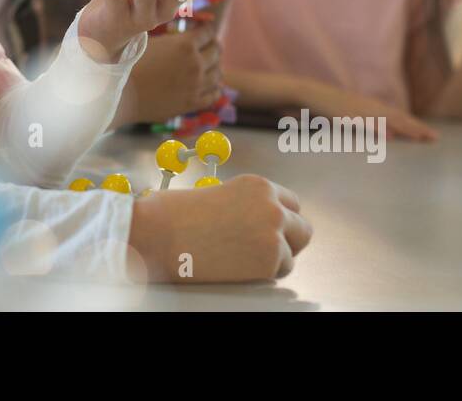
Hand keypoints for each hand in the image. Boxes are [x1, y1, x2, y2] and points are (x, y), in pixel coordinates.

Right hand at [119, 21, 222, 123]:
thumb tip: (181, 32)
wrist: (122, 94)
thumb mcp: (150, 41)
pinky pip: (214, 94)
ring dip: (214, 66)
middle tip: (207, 46)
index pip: (208, 32)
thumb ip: (170, 37)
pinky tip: (208, 84)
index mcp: (185, 45)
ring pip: (218, 72)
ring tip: (207, 65)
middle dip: (212, 46)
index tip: (203, 30)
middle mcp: (196, 64)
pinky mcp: (193, 103)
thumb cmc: (130, 64)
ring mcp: (197, 85)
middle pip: (217, 51)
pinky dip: (214, 87)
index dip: (206, 29)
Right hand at [129, 175, 311, 281]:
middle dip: (287, 241)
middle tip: (263, 251)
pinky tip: (236, 268)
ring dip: (274, 260)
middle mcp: (272, 205)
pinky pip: (279, 273)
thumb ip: (246, 206)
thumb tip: (257, 225)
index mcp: (259, 186)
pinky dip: (262, 275)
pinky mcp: (269, 259)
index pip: (291, 204)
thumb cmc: (176, 215)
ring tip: (241, 260)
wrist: (158, 233)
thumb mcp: (219, 196)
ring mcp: (274, 232)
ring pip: (293, 253)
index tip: (268, 231)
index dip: (279, 220)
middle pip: (302, 229)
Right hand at [315, 86, 438, 141]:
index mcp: (369, 107)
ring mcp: (358, 110)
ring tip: (420, 137)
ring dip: (404, 128)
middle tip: (434, 138)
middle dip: (416, 128)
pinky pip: (366, 124)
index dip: (413, 125)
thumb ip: (362, 122)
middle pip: (397, 117)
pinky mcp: (347, 115)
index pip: (397, 116)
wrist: (307, 92)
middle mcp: (368, 106)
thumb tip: (375, 134)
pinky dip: (378, 129)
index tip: (429, 135)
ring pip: (386, 120)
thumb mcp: (347, 114)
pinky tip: (389, 136)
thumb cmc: (326, 106)